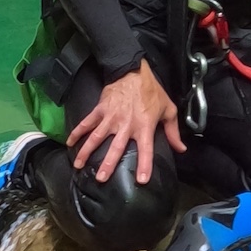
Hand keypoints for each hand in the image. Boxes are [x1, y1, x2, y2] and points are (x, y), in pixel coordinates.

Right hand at [67, 62, 183, 184]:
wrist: (133, 71)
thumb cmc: (152, 91)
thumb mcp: (168, 109)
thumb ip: (173, 132)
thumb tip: (181, 149)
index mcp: (144, 126)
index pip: (146, 149)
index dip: (144, 164)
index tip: (141, 179)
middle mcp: (126, 124)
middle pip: (116, 147)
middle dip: (108, 163)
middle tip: (101, 178)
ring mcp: (111, 117)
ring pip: (97, 137)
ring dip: (87, 151)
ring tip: (78, 165)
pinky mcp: (100, 110)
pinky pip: (87, 122)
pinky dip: (77, 132)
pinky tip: (69, 143)